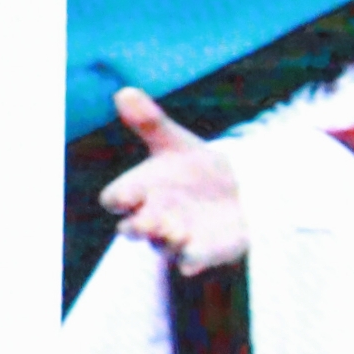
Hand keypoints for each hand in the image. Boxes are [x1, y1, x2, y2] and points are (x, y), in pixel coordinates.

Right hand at [98, 87, 247, 273]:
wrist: (237, 191)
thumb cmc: (194, 168)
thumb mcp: (176, 143)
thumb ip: (150, 122)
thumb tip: (124, 91)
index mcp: (140, 191)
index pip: (117, 199)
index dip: (119, 198)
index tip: (127, 196)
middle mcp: (152, 218)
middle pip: (132, 229)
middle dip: (139, 225)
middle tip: (151, 219)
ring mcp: (175, 238)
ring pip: (162, 246)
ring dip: (167, 239)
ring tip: (178, 230)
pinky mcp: (200, 252)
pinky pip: (190, 262)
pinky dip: (191, 261)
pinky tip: (193, 262)